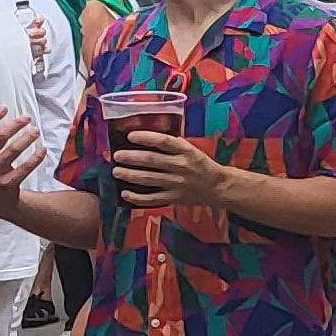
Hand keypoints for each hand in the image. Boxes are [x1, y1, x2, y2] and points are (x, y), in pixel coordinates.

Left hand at [115, 129, 229, 213]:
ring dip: (131, 175)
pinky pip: (153, 198)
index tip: (130, 136)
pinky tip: (126, 194)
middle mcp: (181, 166)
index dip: (146, 138)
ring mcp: (177, 183)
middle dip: (132, 158)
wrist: (219, 187)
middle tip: (117, 155)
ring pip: (149, 179)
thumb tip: (148, 139)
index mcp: (186, 151)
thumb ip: (174, 146)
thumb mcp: (192, 150)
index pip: (164, 142)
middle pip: (152, 160)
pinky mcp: (175, 198)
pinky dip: (138, 197)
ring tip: (117, 171)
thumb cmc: (202, 166)